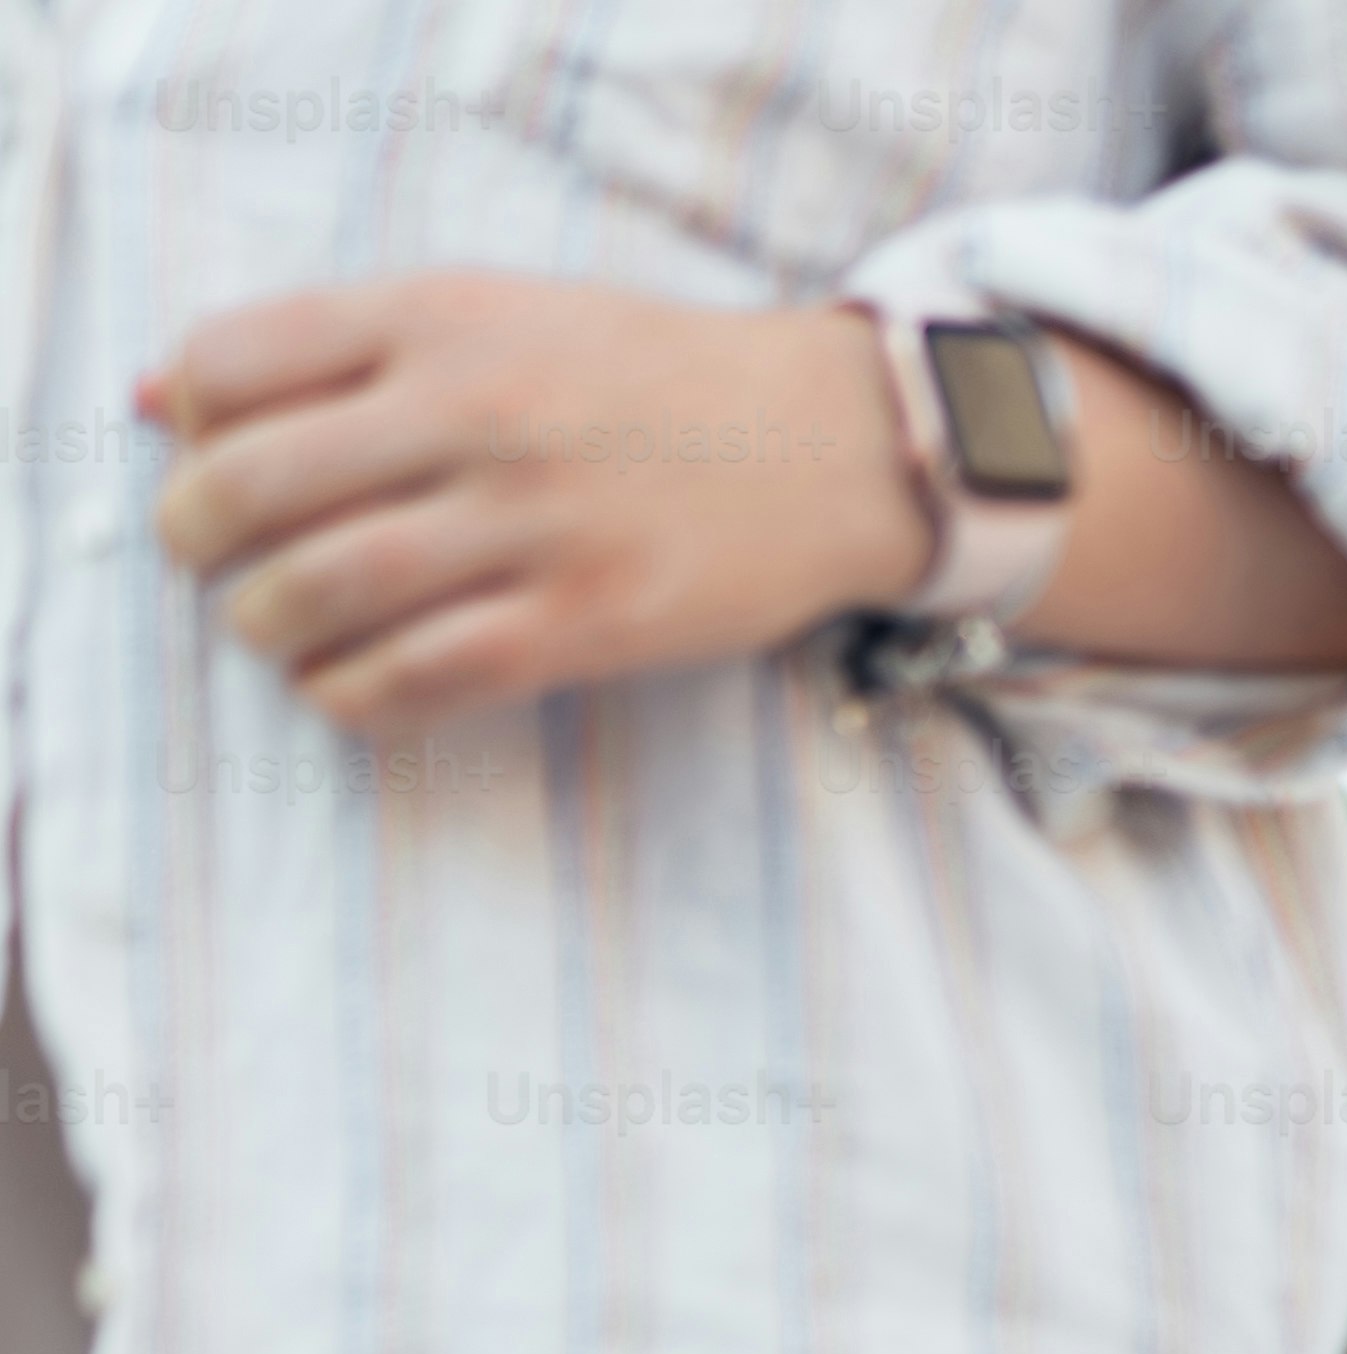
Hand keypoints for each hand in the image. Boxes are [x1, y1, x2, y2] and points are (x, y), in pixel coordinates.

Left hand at [149, 274, 931, 733]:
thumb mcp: (497, 313)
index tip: (206, 454)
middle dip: (198, 535)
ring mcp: (538, 522)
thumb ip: (340, 346)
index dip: (190, 419)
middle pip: (258, 483)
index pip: (234, 362)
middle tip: (210, 557)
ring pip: (328, 588)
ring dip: (266, 624)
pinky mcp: (592, 619)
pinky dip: (353, 693)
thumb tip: (159, 401)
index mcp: (444, 317)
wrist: (831, 443)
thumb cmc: (649, 379)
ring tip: (272, 628)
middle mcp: (480, 411)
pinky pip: (426, 673)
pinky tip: (343, 686)